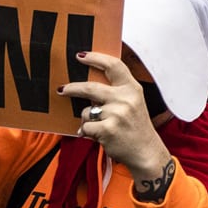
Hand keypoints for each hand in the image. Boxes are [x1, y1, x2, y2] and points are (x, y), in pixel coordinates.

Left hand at [60, 50, 172, 178]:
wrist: (145, 151)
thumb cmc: (135, 126)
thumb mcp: (133, 102)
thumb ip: (116, 91)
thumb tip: (88, 84)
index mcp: (132, 88)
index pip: (113, 66)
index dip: (95, 58)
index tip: (80, 55)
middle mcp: (125, 99)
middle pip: (90, 87)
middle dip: (72, 88)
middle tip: (62, 89)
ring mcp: (117, 114)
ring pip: (86, 111)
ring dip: (87, 119)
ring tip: (99, 126)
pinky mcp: (107, 129)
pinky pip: (85, 126)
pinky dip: (87, 132)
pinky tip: (98, 136)